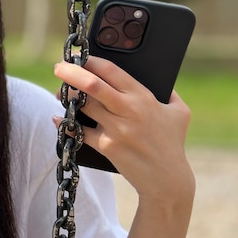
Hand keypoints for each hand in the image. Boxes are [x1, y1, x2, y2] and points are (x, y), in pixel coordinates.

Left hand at [54, 56, 193, 205]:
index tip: (79, 57)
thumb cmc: (173, 142)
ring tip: (60, 93)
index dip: (91, 60)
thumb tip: (160, 78)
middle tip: (58, 67)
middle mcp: (128, 110)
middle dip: (70, 72)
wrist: (167, 179)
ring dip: (67, 97)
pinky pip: (79, 132)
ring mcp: (117, 129)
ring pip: (83, 106)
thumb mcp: (179, 112)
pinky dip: (65, 123)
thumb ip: (169, 92)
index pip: (111, 70)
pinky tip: (57, 118)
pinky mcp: (107, 146)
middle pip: (92, 85)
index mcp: (143, 97)